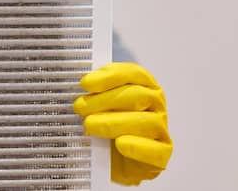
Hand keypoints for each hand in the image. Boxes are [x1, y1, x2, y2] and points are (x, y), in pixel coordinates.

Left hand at [73, 63, 172, 185]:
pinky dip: (137, 146)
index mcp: (144, 87)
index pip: (133, 74)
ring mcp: (161, 130)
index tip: (86, 83)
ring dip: (114, 122)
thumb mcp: (94, 110)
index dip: (110, 76)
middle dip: (106, 99)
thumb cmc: (103, 132)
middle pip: (138, 95)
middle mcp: (155, 106)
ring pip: (147, 121)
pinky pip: (155, 150)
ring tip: (90, 125)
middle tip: (80, 107)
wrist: (107, 164)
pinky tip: (120, 144)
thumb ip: (91, 97)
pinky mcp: (161, 155)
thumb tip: (76, 88)